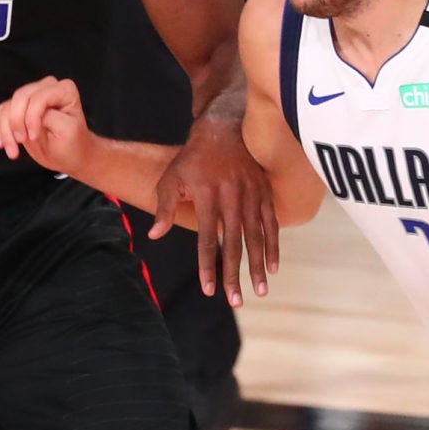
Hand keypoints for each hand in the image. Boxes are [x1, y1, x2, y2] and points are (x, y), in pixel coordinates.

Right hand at [0, 75, 95, 174]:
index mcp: (65, 90)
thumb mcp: (66, 131)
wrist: (70, 154)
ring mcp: (32, 95)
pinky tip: (3, 142)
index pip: (39, 98)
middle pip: (20, 97)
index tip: (33, 136)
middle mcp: (47, 88)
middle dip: (16, 122)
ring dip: (5, 129)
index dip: (32, 118)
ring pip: (7, 106)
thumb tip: (27, 115)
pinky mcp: (19, 106)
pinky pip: (0, 111)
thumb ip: (48, 118)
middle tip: (21, 141)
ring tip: (12, 149)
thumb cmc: (72, 144)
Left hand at [153, 110, 278, 306]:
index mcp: (207, 197)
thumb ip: (164, 208)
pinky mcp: (264, 192)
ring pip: (256, 237)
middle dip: (234, 275)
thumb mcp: (171, 178)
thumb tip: (154, 236)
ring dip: (258, 266)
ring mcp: (251, 195)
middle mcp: (231, 198)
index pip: (207, 240)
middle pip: (234, 244)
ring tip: (260, 291)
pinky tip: (274, 267)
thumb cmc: (192, 158)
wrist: (223, 128)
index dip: (208, 266)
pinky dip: (273, 246)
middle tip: (236, 301)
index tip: (209, 290)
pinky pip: (271, 223)